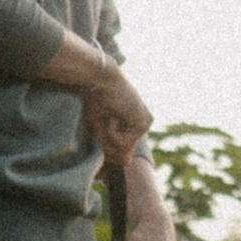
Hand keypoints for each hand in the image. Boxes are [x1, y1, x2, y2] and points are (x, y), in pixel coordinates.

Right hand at [41, 29, 151, 165]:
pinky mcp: (144, 124)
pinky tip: (113, 114)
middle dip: (107, 141)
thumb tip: (126, 163)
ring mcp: (146, 123)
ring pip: (122, 150)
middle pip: (123, 153)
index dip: (108, 146)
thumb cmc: (94, 98)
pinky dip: (112, 132)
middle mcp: (143, 123)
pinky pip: (123, 143)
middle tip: (104, 119)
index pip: (122, 150)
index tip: (102, 127)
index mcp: (134, 122)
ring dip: (108, 136)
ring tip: (108, 115)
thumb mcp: (100, 126)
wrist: (99, 78)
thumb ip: (109, 145)